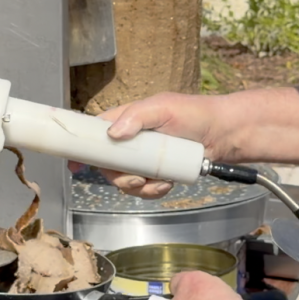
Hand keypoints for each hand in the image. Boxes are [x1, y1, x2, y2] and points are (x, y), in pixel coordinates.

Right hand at [68, 92, 229, 198]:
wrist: (224, 135)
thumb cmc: (195, 114)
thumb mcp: (163, 108)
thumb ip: (136, 117)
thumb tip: (113, 133)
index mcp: (128, 120)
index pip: (97, 132)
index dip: (84, 148)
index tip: (75, 164)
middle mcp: (133, 141)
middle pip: (108, 164)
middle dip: (118, 176)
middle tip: (134, 179)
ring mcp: (145, 159)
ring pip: (125, 180)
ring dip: (138, 186)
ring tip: (157, 181)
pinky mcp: (158, 174)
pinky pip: (144, 190)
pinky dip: (152, 191)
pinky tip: (166, 184)